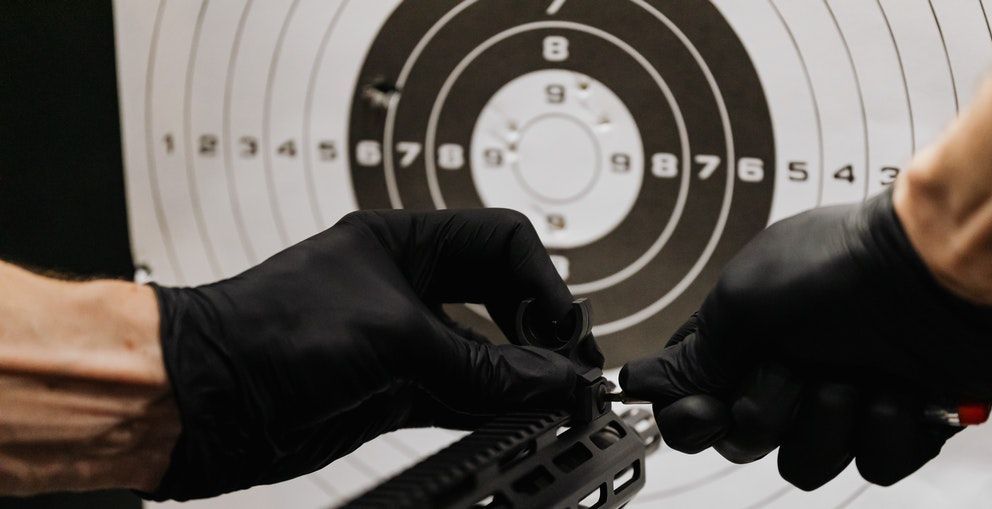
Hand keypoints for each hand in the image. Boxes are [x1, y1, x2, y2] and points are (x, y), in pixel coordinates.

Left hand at [145, 209, 599, 500]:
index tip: (562, 328)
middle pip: (500, 300)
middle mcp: (407, 288)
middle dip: (541, 331)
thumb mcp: (392, 338)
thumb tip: (550, 378)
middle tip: (574, 367)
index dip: (541, 282)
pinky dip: (495, 409)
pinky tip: (521, 419)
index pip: (501, 243)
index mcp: (405, 243)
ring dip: (522, 378)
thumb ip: (481, 363)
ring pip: (486, 355)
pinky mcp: (392, 392)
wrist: (201, 402)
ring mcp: (402, 343)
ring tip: (559, 401)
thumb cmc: (263, 334)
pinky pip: (463, 397)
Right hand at [619, 190, 991, 489]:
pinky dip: (885, 429)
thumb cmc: (847, 265)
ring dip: (831, 422)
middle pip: (748, 440)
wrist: (948, 271)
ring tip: (857, 374)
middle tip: (796, 369)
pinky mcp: (898, 423)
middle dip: (771, 412)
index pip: (695, 402)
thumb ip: (696, 354)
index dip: (695, 418)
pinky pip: (875, 466)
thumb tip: (647, 382)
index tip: (709, 408)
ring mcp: (844, 398)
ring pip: (809, 464)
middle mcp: (791, 370)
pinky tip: (898, 388)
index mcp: (748, 339)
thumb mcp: (744, 299)